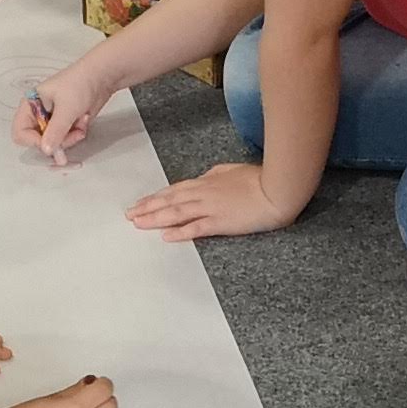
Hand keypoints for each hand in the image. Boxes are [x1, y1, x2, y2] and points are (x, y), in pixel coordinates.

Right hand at [15, 60, 106, 164]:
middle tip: (73, 134)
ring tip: (81, 122)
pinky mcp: (66, 125)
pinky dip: (76, 134)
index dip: (34, 141)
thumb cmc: (79, 83)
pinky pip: (67, 139)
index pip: (20, 133)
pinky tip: (83, 120)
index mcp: (30, 106)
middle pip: (39, 141)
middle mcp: (38, 115)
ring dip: (70, 137)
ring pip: (55, 143)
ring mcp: (53, 120)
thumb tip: (46, 150)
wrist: (101, 77)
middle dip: (58, 140)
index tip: (51, 144)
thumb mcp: (66, 109)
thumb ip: (55, 131)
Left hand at [125, 161, 294, 241]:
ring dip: (156, 218)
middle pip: (169, 201)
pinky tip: (166, 237)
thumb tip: (204, 176)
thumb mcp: (232, 170)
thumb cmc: (259, 178)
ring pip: (177, 213)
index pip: (174, 190)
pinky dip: (180, 232)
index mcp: (206, 182)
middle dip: (147, 208)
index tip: (140, 203)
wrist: (277, 188)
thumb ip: (215, 174)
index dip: (155, 197)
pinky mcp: (222, 222)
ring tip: (138, 224)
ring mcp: (211, 208)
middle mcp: (204, 194)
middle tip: (128, 215)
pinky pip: (197, 227)